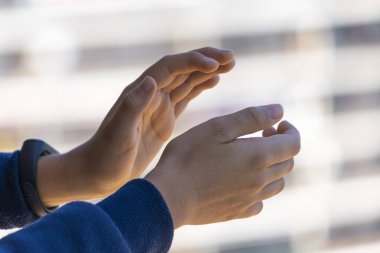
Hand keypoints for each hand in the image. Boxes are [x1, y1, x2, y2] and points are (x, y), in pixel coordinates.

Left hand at [37, 48, 234, 205]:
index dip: (192, 62)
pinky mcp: (164, 119)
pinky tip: (214, 81)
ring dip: (207, 70)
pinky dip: (200, 86)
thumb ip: (132, 107)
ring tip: (229, 64)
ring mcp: (159, 106)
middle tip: (231, 58)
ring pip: (187, 81)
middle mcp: (150, 95)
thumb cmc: (106, 156)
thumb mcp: (117, 133)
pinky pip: (186, 97)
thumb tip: (150, 80)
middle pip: (182, 69)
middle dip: (206, 60)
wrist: (100, 172)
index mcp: (140, 93)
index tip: (215, 65)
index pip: (169, 68)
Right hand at [145, 104, 300, 227]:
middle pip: (287, 163)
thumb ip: (251, 117)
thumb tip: (279, 110)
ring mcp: (250, 199)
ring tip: (252, 157)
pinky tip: (242, 181)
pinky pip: (260, 201)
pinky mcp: (238, 213)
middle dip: (281, 145)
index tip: (276, 124)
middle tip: (262, 135)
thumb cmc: (189, 157)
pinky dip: (259, 188)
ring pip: (277, 183)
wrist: (169, 197)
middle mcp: (260, 180)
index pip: (293, 144)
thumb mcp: (218, 128)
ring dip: (273, 167)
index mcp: (258, 156)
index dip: (290, 130)